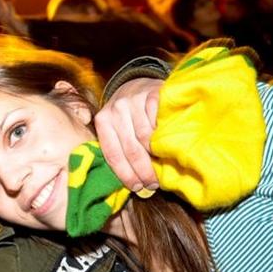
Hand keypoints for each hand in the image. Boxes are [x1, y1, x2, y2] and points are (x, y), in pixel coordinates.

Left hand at [94, 77, 161, 191]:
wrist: (138, 83)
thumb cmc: (128, 115)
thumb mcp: (117, 128)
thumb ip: (119, 147)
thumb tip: (133, 182)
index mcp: (103, 121)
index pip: (112, 154)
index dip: (125, 174)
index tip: (137, 187)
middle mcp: (116, 109)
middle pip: (130, 148)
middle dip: (142, 170)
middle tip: (153, 184)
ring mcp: (134, 100)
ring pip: (145, 137)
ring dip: (155, 156)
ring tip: (163, 169)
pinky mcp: (153, 93)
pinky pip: (159, 121)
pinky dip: (164, 136)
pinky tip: (169, 147)